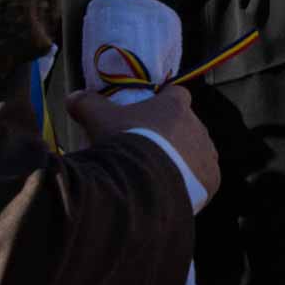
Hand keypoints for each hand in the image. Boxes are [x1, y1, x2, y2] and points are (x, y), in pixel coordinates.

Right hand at [68, 85, 219, 198]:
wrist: (144, 184)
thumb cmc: (125, 144)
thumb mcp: (100, 120)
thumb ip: (88, 105)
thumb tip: (72, 97)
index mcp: (175, 106)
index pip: (176, 94)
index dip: (165, 100)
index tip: (152, 110)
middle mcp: (197, 126)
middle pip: (186, 125)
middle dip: (171, 135)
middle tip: (148, 150)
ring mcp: (206, 152)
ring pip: (196, 151)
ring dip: (183, 159)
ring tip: (159, 174)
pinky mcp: (212, 179)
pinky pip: (204, 177)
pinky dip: (192, 183)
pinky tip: (173, 190)